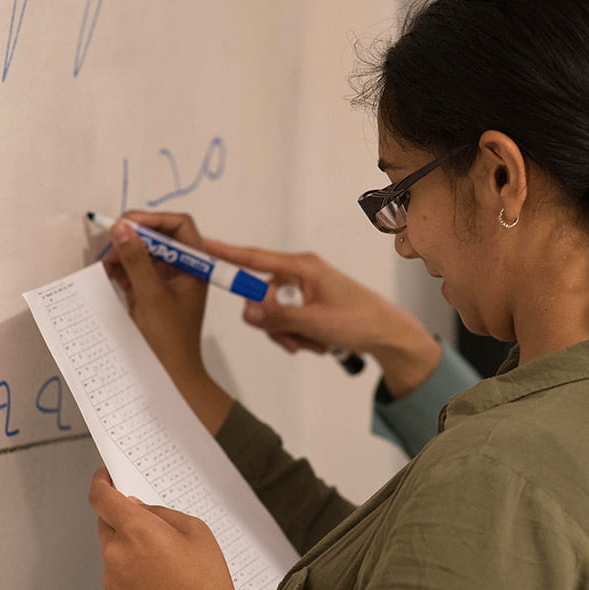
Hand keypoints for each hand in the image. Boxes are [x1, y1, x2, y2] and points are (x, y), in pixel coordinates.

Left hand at [89, 468, 237, 589]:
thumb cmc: (205, 578)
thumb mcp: (195, 530)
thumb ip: (161, 514)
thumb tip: (135, 508)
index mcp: (136, 529)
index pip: (101, 498)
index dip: (100, 483)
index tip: (105, 478)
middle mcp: (116, 553)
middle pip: (106, 525)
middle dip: (123, 521)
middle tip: (151, 531)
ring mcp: (111, 579)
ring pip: (113, 553)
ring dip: (129, 550)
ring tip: (163, 566)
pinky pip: (117, 577)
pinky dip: (131, 574)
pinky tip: (157, 583)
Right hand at [101, 210, 232, 431]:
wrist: (169, 373)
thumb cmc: (169, 338)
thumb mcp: (152, 295)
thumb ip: (137, 259)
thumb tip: (121, 227)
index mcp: (195, 265)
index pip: (180, 225)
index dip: (155, 219)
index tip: (128, 224)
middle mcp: (182, 267)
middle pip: (157, 235)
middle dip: (134, 236)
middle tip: (112, 245)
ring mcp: (165, 278)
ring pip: (142, 250)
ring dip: (123, 252)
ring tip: (109, 266)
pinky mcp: (149, 289)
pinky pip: (133, 267)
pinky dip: (119, 267)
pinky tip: (108, 274)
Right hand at [204, 239, 442, 397]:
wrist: (387, 333)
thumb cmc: (358, 321)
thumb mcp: (315, 322)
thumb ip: (278, 317)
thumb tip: (246, 311)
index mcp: (301, 267)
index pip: (254, 257)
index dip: (225, 253)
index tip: (201, 245)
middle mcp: (299, 273)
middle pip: (260, 296)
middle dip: (274, 324)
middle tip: (296, 341)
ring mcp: (303, 288)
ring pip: (272, 314)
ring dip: (287, 334)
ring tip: (313, 344)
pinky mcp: (308, 302)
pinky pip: (286, 320)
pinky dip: (296, 336)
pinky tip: (316, 343)